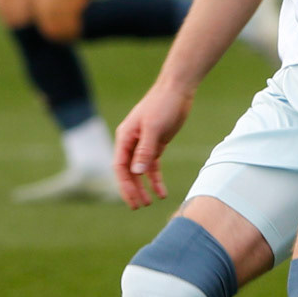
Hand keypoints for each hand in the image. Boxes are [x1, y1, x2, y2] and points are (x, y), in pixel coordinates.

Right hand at [114, 78, 194, 208]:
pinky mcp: (156, 144)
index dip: (125, 185)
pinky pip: (153, 166)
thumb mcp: (154, 128)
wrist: (178, 90)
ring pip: (140, 171)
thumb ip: (145, 150)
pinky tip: (161, 192)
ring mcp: (143, 144)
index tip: (132, 200)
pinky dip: (156, 180)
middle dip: (132, 190)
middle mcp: (131, 142)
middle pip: (128, 172)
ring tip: (149, 203)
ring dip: (143, 187)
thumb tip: (137, 172)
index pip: (120, 166)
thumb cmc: (163, 104)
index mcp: (125, 137)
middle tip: (139, 207)